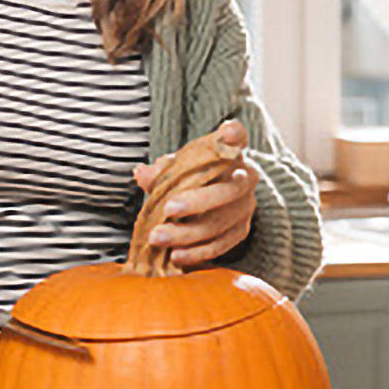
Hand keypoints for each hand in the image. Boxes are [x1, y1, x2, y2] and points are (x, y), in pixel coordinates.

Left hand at [132, 120, 260, 267]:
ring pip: (220, 222)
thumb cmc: (194, 176)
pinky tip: (176, 255)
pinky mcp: (241, 231)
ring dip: (187, 233)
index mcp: (231, 153)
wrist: (214, 199)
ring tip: (158, 237)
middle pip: (229, 190)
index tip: (228, 132)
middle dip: (197, 201)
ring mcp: (246, 206)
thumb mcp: (178, 167)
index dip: (235, 135)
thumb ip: (162, 170)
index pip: (238, 138)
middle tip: (168, 209)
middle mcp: (246, 177)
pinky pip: (221, 244)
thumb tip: (142, 174)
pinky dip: (197, 252)